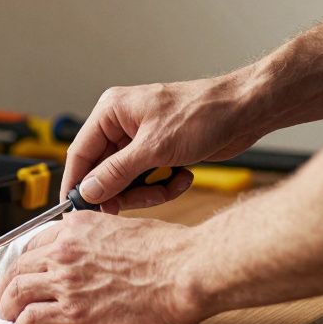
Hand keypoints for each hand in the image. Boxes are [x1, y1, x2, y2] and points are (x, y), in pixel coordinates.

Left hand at [0, 212, 202, 323]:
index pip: (35, 243)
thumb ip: (100, 240)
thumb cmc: (169, 251)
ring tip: (8, 316)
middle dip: (7, 284)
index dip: (25, 261)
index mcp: (77, 227)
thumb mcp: (125, 229)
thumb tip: (96, 255)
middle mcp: (65, 251)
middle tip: (6, 296)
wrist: (186, 271)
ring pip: (17, 292)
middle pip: (19, 267)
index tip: (24, 272)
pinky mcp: (75, 313)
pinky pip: (33, 318)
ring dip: (7, 306)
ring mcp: (67, 282)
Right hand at [65, 77, 260, 212]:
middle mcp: (122, 125)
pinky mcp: (159, 153)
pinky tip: (184, 177)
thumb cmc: (203, 114)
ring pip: (127, 180)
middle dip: (123, 191)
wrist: (245, 112)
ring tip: (171, 184)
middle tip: (136, 205)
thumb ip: (116, 172)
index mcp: (112, 112)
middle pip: (104, 171)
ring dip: (148, 191)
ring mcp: (141, 140)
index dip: (78, 183)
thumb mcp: (155, 148)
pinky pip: (148, 180)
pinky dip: (164, 185)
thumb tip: (88, 192)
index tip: (77, 211)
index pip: (80, 152)